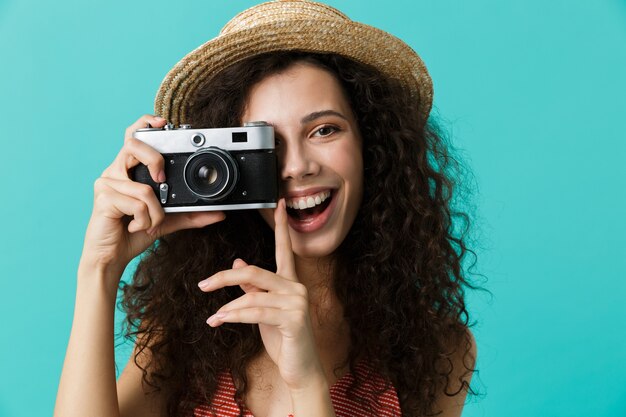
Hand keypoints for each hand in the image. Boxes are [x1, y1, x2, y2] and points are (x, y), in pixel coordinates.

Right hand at [80, 114, 224, 280]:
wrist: (111, 257)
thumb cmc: (132, 233)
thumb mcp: (166, 220)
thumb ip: (189, 214)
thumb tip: (218, 213)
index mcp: (129, 171)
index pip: (133, 136)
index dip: (145, 124)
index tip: (163, 122)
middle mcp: (115, 172)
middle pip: (133, 145)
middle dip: (154, 160)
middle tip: (162, 180)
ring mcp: (106, 183)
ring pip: (144, 187)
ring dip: (155, 212)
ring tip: (148, 222)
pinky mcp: (103, 198)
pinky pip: (138, 204)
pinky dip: (145, 220)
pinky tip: (135, 226)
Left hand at [198, 199, 323, 389]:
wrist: (300, 368)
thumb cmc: (284, 338)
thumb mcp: (264, 310)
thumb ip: (253, 287)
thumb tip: (238, 263)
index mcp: (290, 282)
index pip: (284, 248)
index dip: (281, 226)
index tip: (278, 203)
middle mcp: (296, 287)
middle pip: (255, 271)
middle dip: (225, 278)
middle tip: (203, 284)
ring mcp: (297, 303)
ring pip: (252, 296)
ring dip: (228, 308)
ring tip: (214, 318)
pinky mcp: (294, 319)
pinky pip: (256, 312)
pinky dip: (234, 316)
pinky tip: (220, 321)